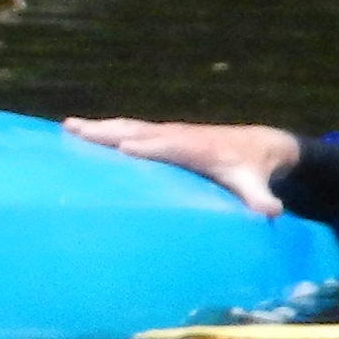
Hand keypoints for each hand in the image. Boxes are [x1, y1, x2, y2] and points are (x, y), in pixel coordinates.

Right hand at [66, 115, 303, 216]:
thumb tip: (271, 211)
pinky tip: (76, 130)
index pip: (169, 146)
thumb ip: (259, 198)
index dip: (149, 146)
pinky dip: (101, 128)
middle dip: (109, 131)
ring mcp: (164, 132)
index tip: (124, 147)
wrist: (256, 144)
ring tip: (67, 126)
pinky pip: (126, 129)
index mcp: (197, 148)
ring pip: (127, 126)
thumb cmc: (251, 168)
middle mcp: (176, 135)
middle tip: (77, 130)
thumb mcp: (255, 183)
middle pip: (138, 130)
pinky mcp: (157, 135)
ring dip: (97, 127)